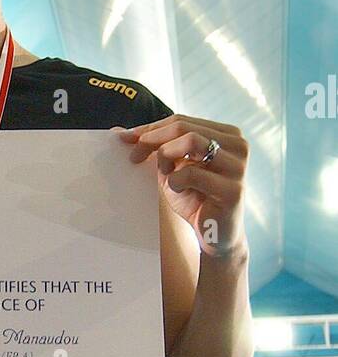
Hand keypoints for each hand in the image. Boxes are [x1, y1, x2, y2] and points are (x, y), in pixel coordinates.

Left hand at [111, 115, 248, 258]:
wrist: (214, 235)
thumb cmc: (194, 199)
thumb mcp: (172, 168)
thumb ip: (155, 148)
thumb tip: (118, 132)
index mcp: (226, 135)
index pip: (182, 121)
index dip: (151, 129)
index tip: (126, 139)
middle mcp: (238, 145)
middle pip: (184, 127)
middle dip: (153, 139)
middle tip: (134, 156)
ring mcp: (238, 166)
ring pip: (191, 141)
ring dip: (167, 157)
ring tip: (165, 176)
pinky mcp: (233, 190)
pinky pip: (192, 173)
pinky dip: (175, 181)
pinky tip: (178, 191)